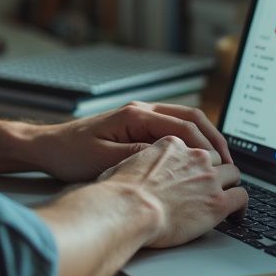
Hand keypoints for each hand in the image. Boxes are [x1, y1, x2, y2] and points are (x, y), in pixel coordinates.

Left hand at [26, 101, 232, 181]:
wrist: (46, 146)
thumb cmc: (70, 154)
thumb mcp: (104, 160)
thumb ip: (138, 156)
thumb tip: (172, 159)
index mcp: (136, 114)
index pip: (183, 126)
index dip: (205, 146)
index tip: (220, 166)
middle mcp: (141, 110)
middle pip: (190, 117)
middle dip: (213, 139)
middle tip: (228, 163)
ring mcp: (139, 115)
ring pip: (184, 120)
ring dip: (204, 138)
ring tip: (219, 161)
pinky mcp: (136, 125)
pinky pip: (172, 128)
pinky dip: (189, 141)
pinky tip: (195, 158)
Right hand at [99, 135, 246, 248]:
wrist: (131, 208)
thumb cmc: (119, 192)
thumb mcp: (122, 165)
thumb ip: (133, 162)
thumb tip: (125, 171)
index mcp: (172, 145)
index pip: (193, 146)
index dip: (196, 159)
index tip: (195, 168)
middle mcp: (194, 157)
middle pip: (216, 158)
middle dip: (216, 169)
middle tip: (214, 183)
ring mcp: (209, 178)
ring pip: (233, 173)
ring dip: (231, 184)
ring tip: (229, 196)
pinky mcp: (218, 201)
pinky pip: (242, 197)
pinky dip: (242, 206)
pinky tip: (237, 214)